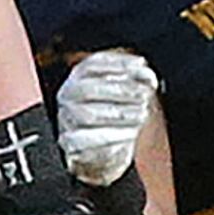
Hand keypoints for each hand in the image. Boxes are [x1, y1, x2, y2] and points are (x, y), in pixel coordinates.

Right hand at [52, 50, 156, 187]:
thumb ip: (137, 82)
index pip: (92, 65)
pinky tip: (131, 133)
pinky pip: (86, 140)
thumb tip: (148, 77)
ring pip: (88, 115)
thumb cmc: (113, 116)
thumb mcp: (125, 94)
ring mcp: (66, 119)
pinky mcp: (70, 142)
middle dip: (120, 90)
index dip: (117, 63)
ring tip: (142, 114)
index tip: (142, 64)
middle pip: (88, 88)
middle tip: (145, 95)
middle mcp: (68, 95)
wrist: (100, 151)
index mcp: (78, 77)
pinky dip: (111, 137)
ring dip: (119, 114)